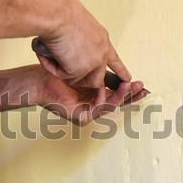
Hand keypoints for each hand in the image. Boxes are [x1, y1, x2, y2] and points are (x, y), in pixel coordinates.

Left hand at [32, 65, 147, 125]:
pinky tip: (110, 89)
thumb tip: (117, 65)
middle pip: (117, 102)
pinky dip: (107, 99)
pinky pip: (99, 108)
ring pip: (110, 105)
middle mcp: (92, 104)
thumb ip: (101, 71)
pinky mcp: (82, 117)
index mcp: (95, 94)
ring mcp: (87, 112)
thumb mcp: (85, 68)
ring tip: (130, 86)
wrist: (40, 80)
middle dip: (130, 95)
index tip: (141, 83)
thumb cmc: (58, 72)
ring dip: (122, 96)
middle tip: (141, 88)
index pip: (116, 93)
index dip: (129, 90)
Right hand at [33, 0, 130, 88]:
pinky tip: (49, 56)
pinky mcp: (78, 70)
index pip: (114, 60)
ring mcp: (92, 63)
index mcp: (102, 40)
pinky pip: (63, 76)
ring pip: (79, 80)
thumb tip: (72, 52)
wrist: (57, 14)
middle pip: (97, 78)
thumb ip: (82, 41)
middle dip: (82, 79)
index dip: (120, 71)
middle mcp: (101, 53)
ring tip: (55, 57)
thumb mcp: (80, 26)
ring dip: (65, 73)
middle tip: (67, 71)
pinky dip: (53, 68)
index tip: (127, 78)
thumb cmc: (62, 14)